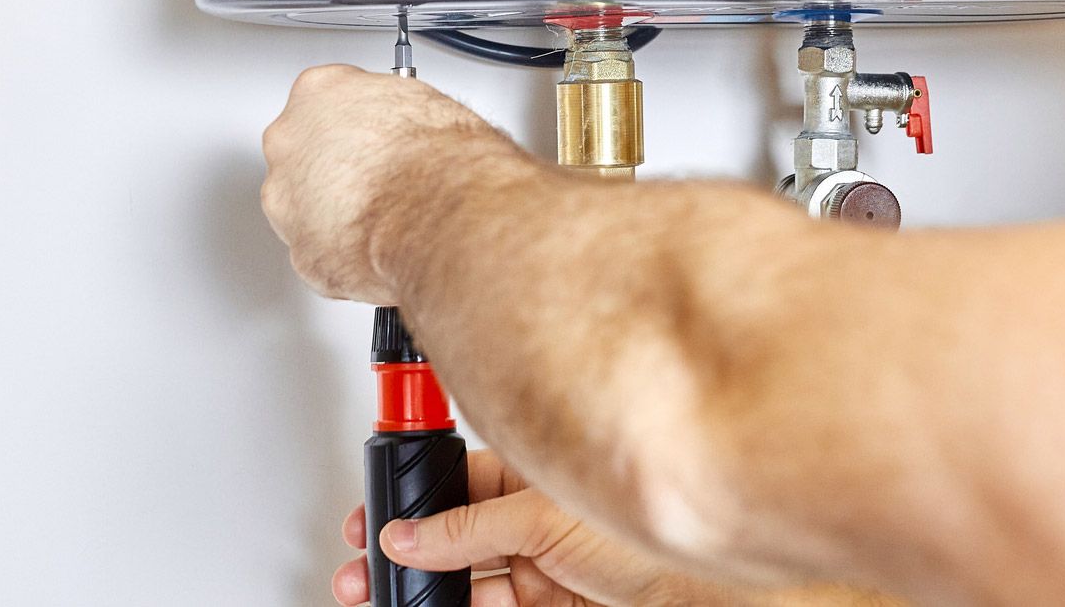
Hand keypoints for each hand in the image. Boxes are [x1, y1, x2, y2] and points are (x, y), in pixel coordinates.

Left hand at [260, 65, 528, 302]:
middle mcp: (289, 144)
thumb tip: (404, 129)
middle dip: (334, 168)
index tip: (371, 133)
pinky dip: (344, 255)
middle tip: (377, 178)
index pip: (323, 98)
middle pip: (303, 153)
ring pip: (304, 207)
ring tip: (384, 218)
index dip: (354, 122)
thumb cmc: (435, 157)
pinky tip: (378, 247)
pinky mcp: (301, 254)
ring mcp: (287, 201)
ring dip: (335, 213)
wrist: (438, 213)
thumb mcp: (423, 103)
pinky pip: (319, 253)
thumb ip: (390, 113)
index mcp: (317, 92)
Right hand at [331, 450, 726, 606]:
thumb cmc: (649, 531)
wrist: (699, 591)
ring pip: (468, 578)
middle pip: (456, 535)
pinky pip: (491, 606)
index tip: (374, 518)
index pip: (459, 482)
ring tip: (388, 596)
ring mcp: (543, 565)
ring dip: (425, 588)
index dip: (416, 501)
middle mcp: (537, 517)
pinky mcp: (550, 605)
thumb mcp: (543, 519)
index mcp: (536, 472)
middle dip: (408, 552)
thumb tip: (407, 533)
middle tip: (365, 568)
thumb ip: (471, 527)